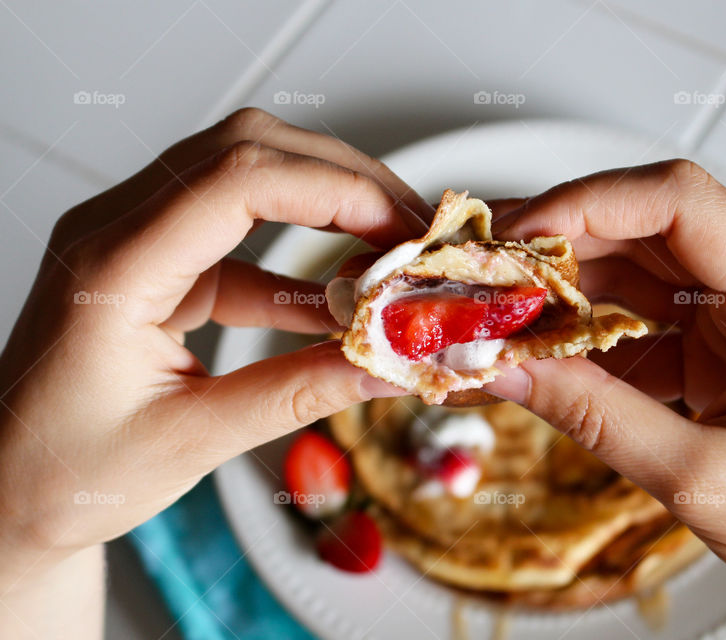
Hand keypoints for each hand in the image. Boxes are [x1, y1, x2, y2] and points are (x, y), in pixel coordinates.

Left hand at [0, 108, 418, 637]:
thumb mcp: (191, 441)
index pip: (236, 180)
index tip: (401, 227)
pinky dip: (298, 260)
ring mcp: (133, 241)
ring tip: (388, 250)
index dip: (334, 190)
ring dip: (325, 205)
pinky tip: (342, 300)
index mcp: (112, 267)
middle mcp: (117, 231)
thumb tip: (388, 366)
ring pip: (245, 177)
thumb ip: (298, 394)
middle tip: (411, 227)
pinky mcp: (156, 267)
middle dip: (343, 180)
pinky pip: (238, 238)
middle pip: (246, 151)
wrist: (5, 493)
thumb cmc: (65, 476)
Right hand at [486, 160, 725, 638]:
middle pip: (653, 229)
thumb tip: (504, 367)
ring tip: (505, 314)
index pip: (682, 205)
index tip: (518, 235)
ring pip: (643, 272)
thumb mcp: (696, 475)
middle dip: (564, 245)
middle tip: (490, 271)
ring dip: (571, 291)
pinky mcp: (724, 352)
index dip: (589, 203)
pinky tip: (547, 353)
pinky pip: (645, 320)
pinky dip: (592, 335)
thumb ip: (591, 413)